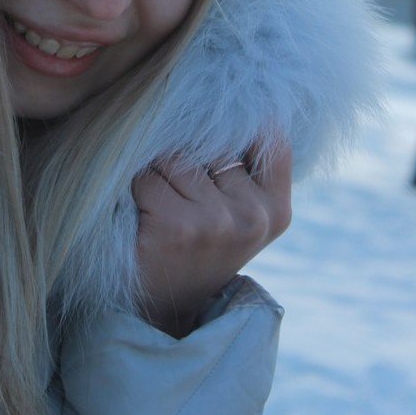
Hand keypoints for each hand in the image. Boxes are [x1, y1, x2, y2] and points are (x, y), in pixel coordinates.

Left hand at [132, 144, 291, 337]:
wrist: (167, 308)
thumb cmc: (201, 246)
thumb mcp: (241, 214)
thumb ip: (248, 168)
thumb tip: (236, 106)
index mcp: (277, 210)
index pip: (271, 138)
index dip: (240, 127)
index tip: (217, 137)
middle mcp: (253, 216)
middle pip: (211, 144)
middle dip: (189, 157)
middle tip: (183, 197)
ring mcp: (217, 222)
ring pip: (175, 158)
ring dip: (159, 174)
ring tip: (165, 207)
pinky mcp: (177, 226)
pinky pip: (147, 178)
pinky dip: (138, 190)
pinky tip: (147, 217)